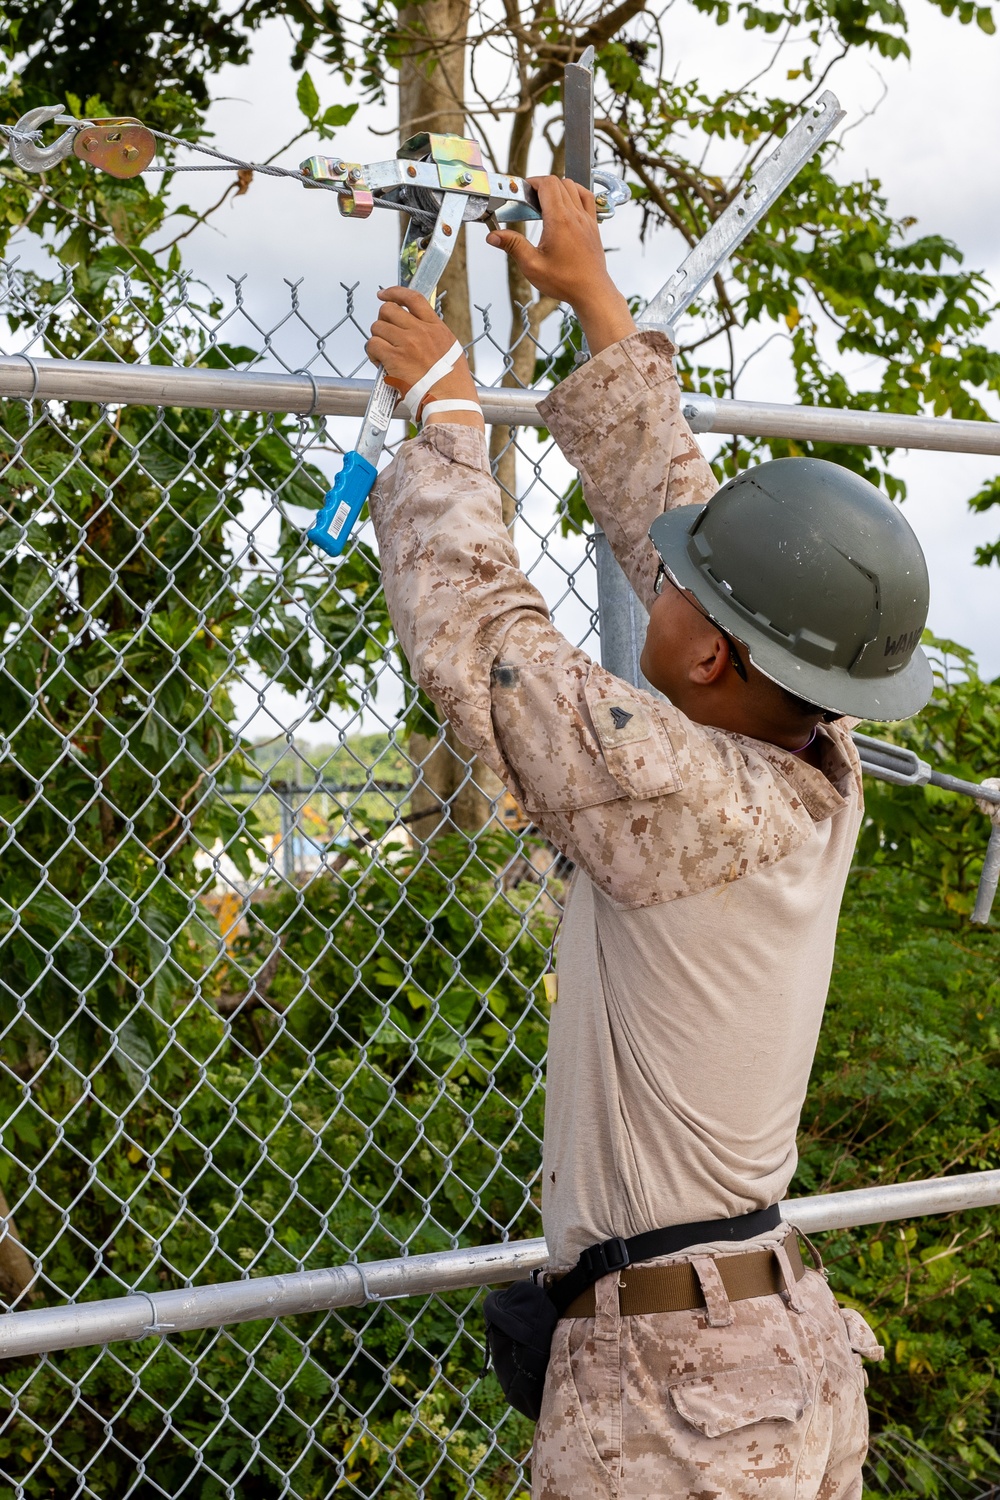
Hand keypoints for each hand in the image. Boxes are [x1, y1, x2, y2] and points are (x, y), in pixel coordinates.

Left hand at [367, 287, 482, 427]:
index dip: (395, 292)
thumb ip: (433, 336)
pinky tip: (379, 363)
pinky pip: (372, 345)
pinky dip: (372, 353)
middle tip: (385, 336)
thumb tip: (417, 331)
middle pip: (389, 310)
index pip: (413, 298)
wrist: (450, 400)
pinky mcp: (395, 358)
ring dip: (376, 339)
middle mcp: (421, 331)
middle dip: (382, 321)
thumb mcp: (450, 350)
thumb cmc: (452, 383)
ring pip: (377, 327)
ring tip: (383, 354)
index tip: (384, 294)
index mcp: (436, 327)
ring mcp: (407, 343)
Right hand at [486, 177, 635, 353]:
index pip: (547, 184)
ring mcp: (587, 219)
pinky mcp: (593, 225)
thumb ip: (513, 246)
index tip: (523, 192)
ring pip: (573, 187)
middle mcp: (575, 215)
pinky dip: (576, 193)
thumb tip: (493, 236)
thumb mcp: (532, 266)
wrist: (591, 292)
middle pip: (559, 182)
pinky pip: (587, 197)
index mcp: (559, 220)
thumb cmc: (565, 282)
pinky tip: (567, 203)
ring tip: (546, 203)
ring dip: (558, 188)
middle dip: (542, 185)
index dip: (532, 182)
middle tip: (530, 200)